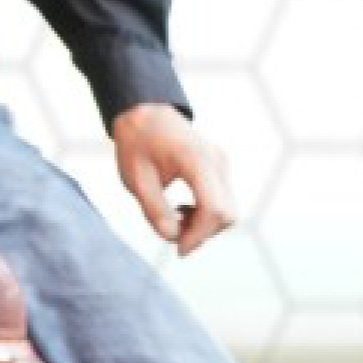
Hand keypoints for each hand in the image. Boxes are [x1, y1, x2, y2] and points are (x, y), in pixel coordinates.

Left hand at [112, 102, 236, 258]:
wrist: (145, 112)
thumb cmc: (137, 143)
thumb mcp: (136, 179)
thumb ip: (154, 211)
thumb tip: (173, 238)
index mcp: (196, 160)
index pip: (214, 209)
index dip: (199, 236)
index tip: (179, 250)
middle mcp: (216, 161)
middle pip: (226, 214)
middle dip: (202, 234)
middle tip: (172, 235)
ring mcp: (221, 164)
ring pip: (227, 211)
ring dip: (203, 226)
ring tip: (173, 219)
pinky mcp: (219, 168)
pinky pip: (222, 201)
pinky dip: (205, 215)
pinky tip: (182, 211)